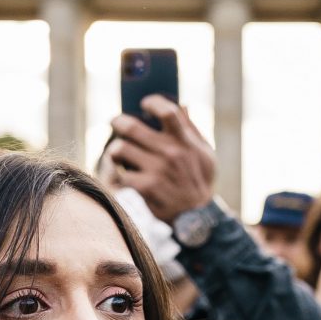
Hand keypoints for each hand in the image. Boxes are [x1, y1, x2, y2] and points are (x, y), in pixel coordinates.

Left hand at [106, 96, 216, 222]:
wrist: (197, 217)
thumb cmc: (200, 180)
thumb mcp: (205, 154)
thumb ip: (192, 129)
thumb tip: (182, 105)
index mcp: (184, 142)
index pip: (167, 112)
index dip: (153, 102)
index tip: (145, 103)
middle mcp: (170, 154)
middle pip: (132, 127)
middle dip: (118, 121)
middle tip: (115, 122)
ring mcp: (156, 171)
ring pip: (120, 149)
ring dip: (114, 149)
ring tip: (117, 152)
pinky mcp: (145, 189)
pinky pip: (120, 174)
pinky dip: (116, 174)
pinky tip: (119, 175)